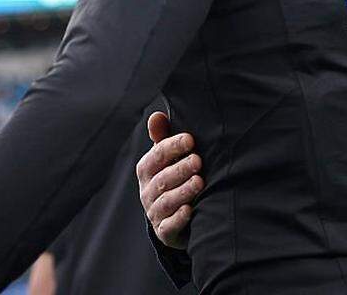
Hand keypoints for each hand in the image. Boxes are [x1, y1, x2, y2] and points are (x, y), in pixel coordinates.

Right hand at [136, 111, 203, 248]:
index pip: (156, 156)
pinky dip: (179, 218)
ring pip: (166, 202)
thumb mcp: (169, 157)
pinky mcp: (165, 232)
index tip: (191, 139)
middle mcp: (147, 191)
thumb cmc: (175, 176)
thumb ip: (163, 137)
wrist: (177, 216)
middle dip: (180, 169)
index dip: (172, 147)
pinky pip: (169, 226)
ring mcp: (155, 213)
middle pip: (162, 179)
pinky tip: (190, 210)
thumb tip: (156, 115)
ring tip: (200, 182)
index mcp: (147, 170)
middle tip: (198, 161)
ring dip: (182, 191)